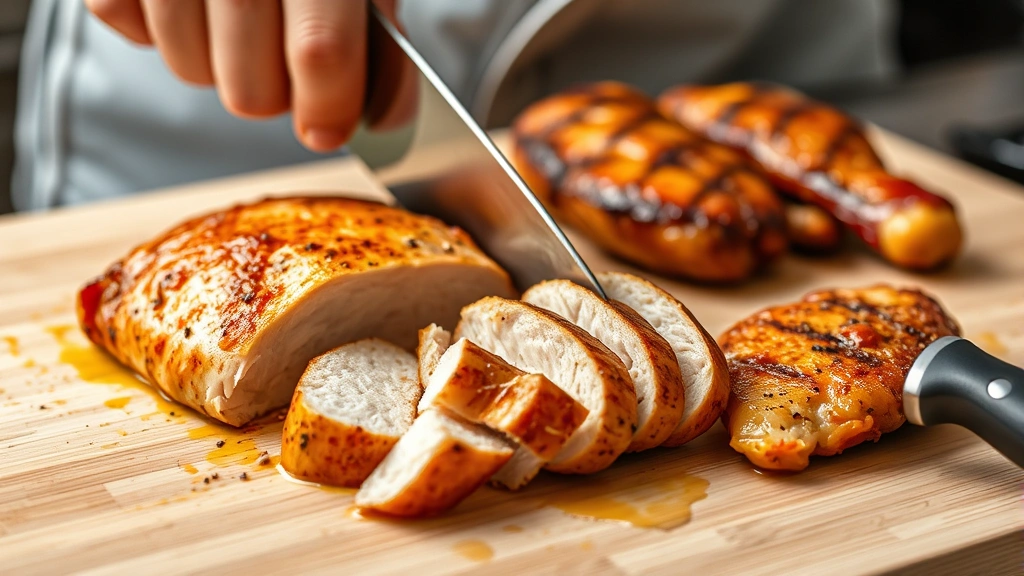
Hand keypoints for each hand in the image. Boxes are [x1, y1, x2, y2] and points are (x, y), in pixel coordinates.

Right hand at [86, 0, 406, 151]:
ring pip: (190, 70)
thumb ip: (379, 42)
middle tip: (281, 56)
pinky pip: (129, 26)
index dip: (329, 107)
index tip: (328, 130)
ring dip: (217, 64)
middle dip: (272, 93)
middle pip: (249, 89)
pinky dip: (156, 25)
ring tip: (235, 19)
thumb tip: (388, 121)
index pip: (321, 51)